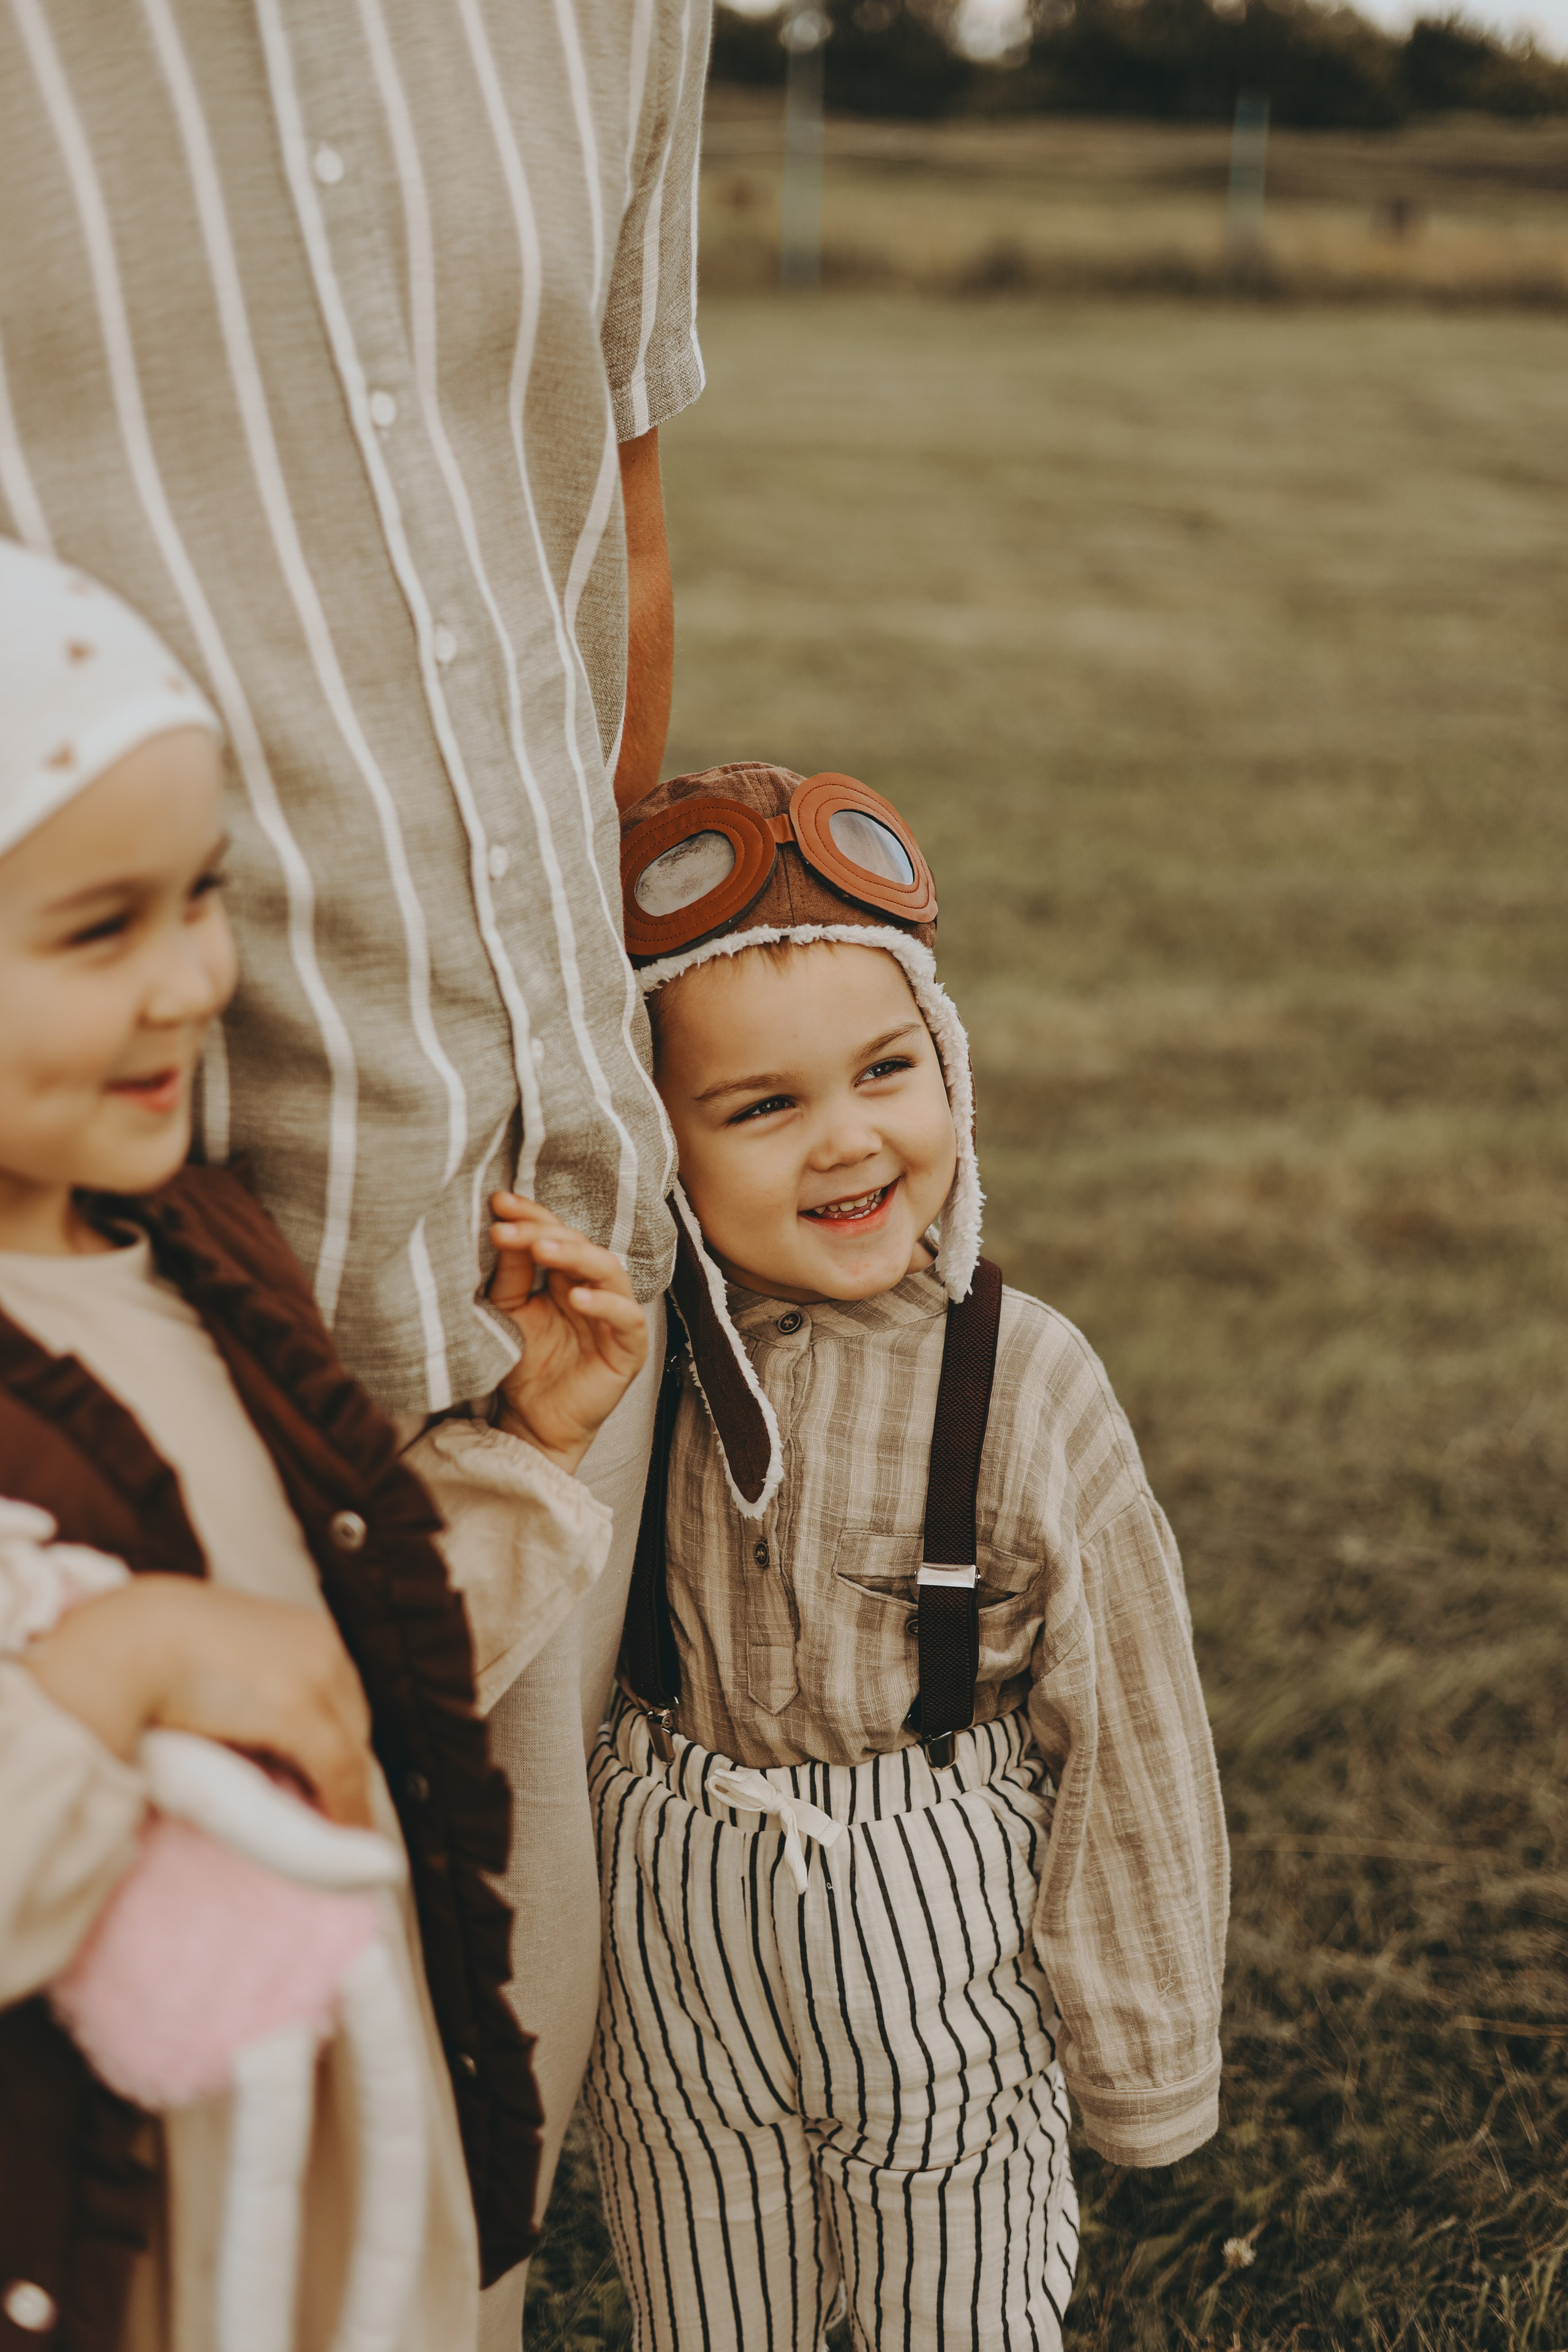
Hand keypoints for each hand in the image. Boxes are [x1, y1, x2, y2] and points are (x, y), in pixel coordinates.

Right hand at [23, 1578, 374, 1825]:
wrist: (129, 1639)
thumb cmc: (156, 1651)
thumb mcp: (220, 1664)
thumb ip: (249, 1690)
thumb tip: (251, 1734)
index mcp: (307, 1632)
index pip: (341, 1700)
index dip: (336, 1747)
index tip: (329, 1786)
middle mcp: (323, 1647)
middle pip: (353, 1724)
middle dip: (343, 1769)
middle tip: (329, 1813)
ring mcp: (316, 1675)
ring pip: (352, 1750)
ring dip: (346, 1794)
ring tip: (339, 1833)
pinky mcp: (298, 1710)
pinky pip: (339, 1770)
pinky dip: (344, 1807)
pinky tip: (342, 1835)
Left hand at [487, 1192, 648, 1473]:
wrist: (533, 1424)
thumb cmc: (524, 1367)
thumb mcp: (509, 1312)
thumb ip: (510, 1274)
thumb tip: (501, 1227)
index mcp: (566, 1276)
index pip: (555, 1233)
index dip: (531, 1216)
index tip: (498, 1202)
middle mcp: (594, 1289)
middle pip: (581, 1245)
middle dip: (544, 1232)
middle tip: (508, 1228)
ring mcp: (615, 1316)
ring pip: (609, 1271)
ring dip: (576, 1256)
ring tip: (542, 1249)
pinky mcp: (630, 1348)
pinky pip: (628, 1318)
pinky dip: (606, 1305)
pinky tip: (577, 1298)